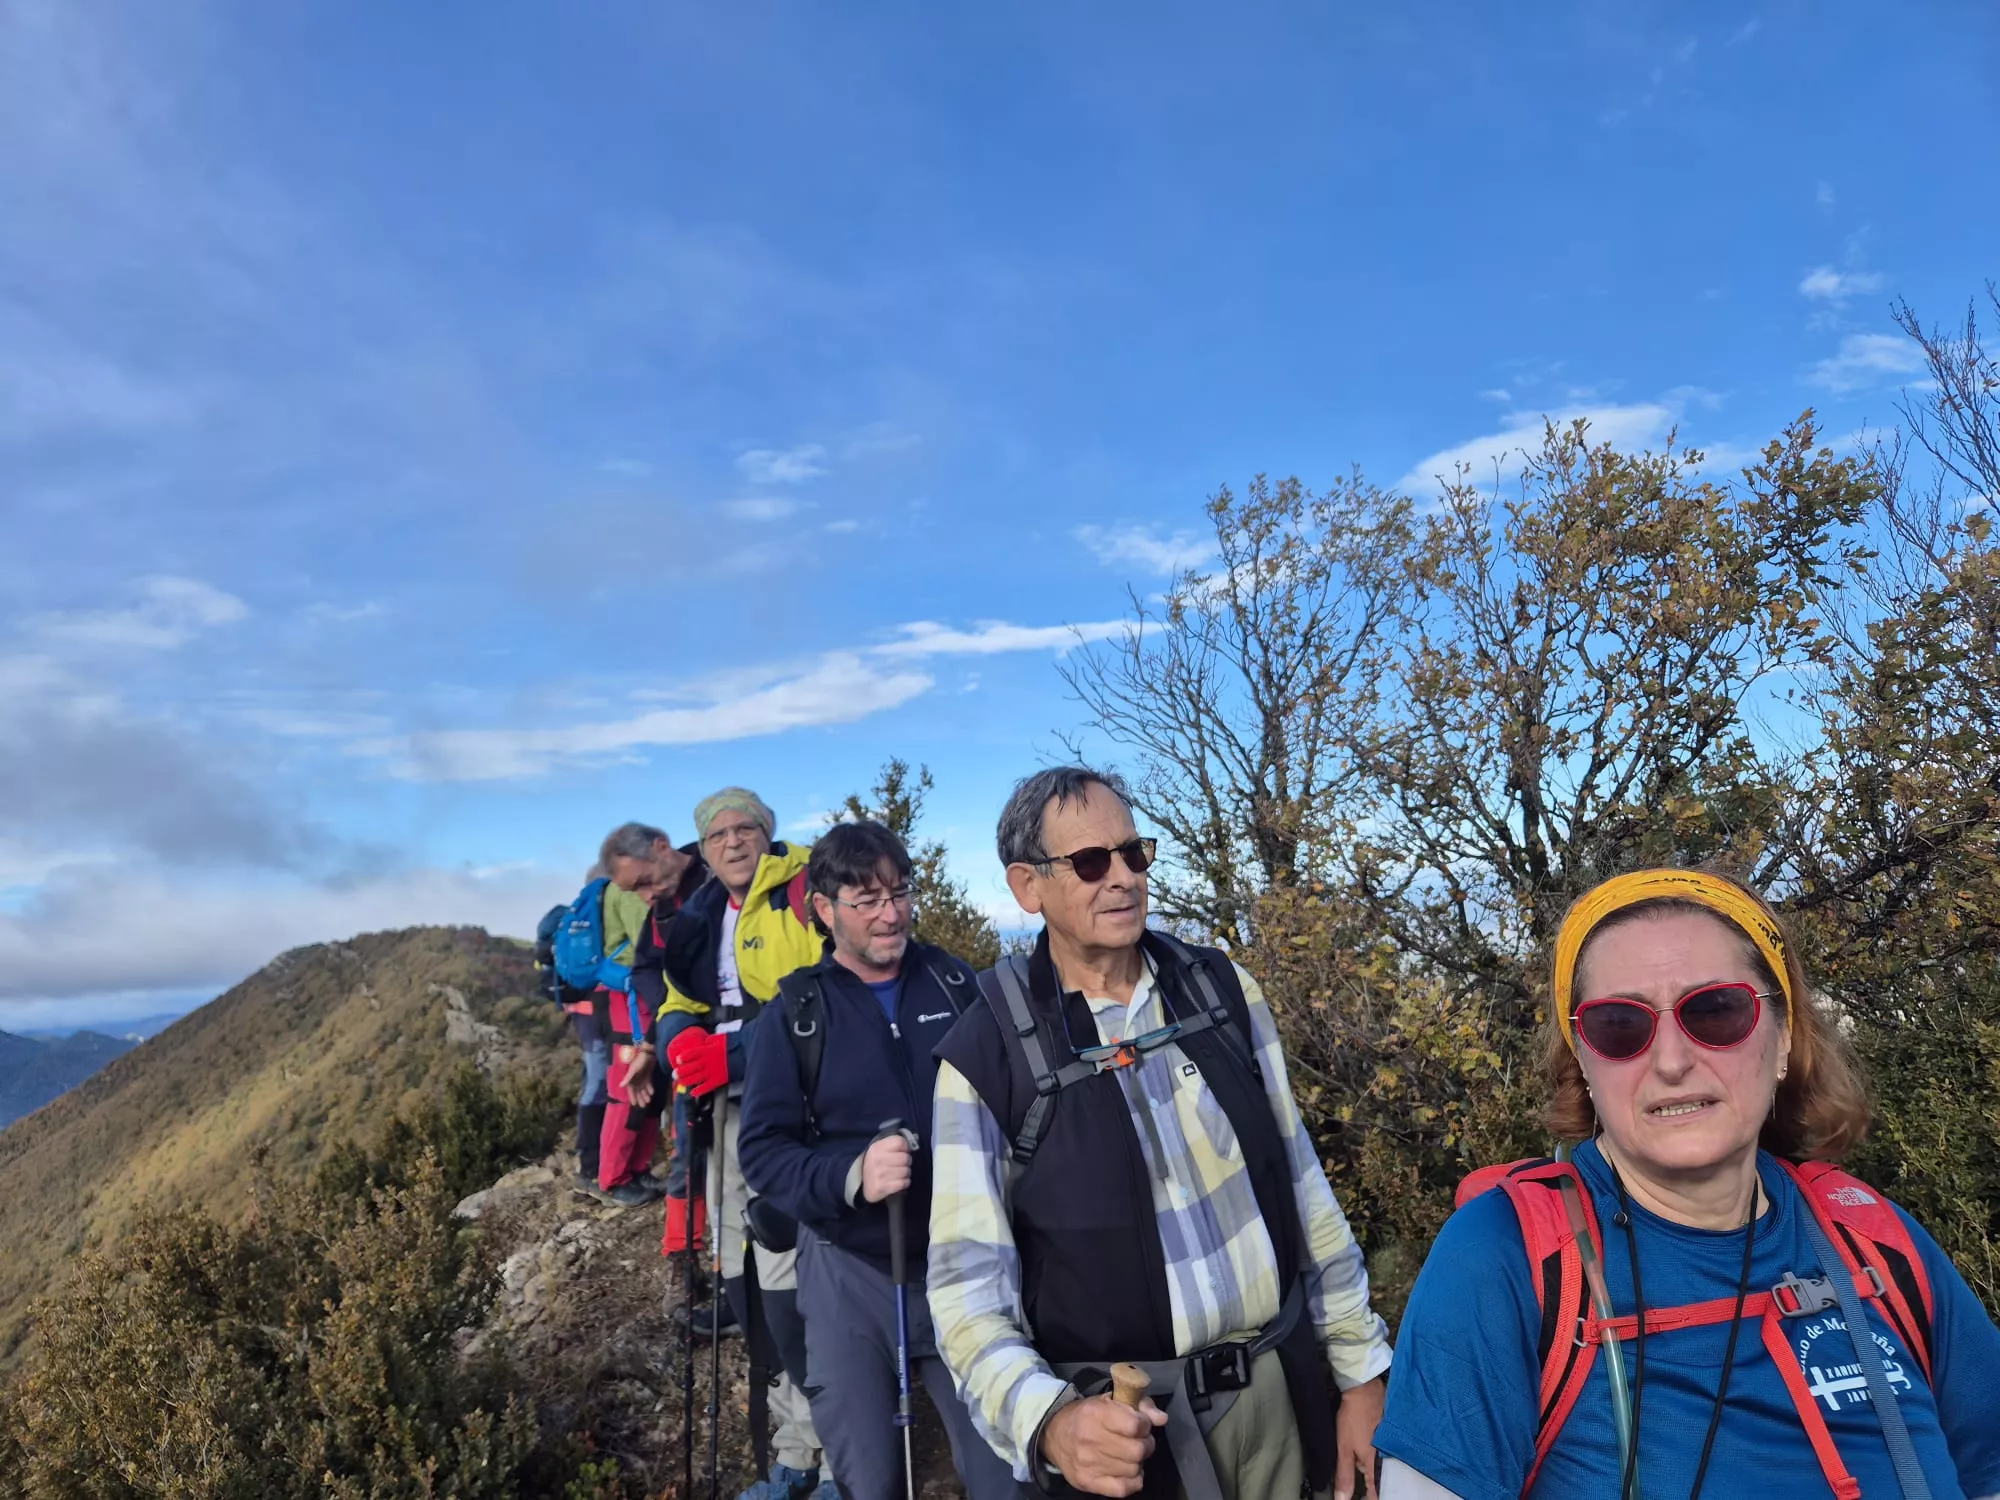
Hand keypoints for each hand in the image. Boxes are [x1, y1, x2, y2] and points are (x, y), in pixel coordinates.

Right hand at [624, 1050, 655, 1107]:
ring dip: (645, 1094)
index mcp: (631, 1079)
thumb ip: (628, 1078)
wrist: (648, 1052)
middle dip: (640, 1098)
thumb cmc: (639, 1060)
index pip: (631, 1090)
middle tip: (644, 1106)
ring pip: (643, 1088)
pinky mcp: (648, 1074)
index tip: (634, 1104)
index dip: (632, 1097)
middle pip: (638, 1091)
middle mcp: (636, 1079)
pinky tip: (652, 1092)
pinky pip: (648, 1083)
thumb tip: (621, 1086)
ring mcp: (642, 1077)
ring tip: (649, 1101)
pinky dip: (650, 1088)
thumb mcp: (633, 1070)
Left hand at [666, 1028, 728, 1096]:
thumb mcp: (720, 1038)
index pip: (691, 1054)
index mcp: (707, 1051)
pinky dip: (699, 1091)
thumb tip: (705, 1040)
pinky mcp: (718, 1080)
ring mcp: (712, 1072)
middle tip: (674, 1074)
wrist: (745, 1053)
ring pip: (696, 1078)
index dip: (683, 1058)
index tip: (678, 1060)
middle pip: (690, 1068)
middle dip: (681, 1072)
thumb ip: (710, 1040)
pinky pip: (706, 1087)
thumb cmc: (733, 1045)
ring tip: (680, 1082)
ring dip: (686, 1081)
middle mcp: (707, 1062)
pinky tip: (693, 1093)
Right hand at [860, 1133, 912, 1202]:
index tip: (903, 1151)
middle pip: (905, 1158)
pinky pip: (903, 1183)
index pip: (900, 1142)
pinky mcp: (881, 1187)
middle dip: (906, 1162)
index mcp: (877, 1147)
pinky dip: (904, 1183)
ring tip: (898, 1174)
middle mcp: (877, 1159)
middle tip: (900, 1165)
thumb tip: (916, 1138)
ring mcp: (879, 1174)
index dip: (905, 1147)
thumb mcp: (881, 1150)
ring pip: (906, 1171)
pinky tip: (898, 1182)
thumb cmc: (876, 1165)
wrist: (863, 1184)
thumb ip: (896, 1143)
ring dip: (905, 1174)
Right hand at [1039, 1393, 1164, 1496]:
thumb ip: (1140, 1404)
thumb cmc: (1087, 1415)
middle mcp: (1091, 1439)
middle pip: (1138, 1451)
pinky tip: (1126, 1471)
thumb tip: (1161, 1418)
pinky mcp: (1088, 1482)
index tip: (1141, 1425)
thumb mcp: (1111, 1399)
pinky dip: (1132, 1481)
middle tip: (1139, 1441)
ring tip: (1129, 1454)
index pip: (1136, 1426)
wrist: (1054, 1435)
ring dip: (1137, 1462)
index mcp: (1096, 1413)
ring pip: (1133, 1470)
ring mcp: (1088, 1464)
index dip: (1145, 1425)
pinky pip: (1124, 1489)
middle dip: (1145, 1445)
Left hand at [1334, 1375, 1384, 1499]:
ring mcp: (1390, 1444)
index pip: (1376, 1490)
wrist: (1364, 1389)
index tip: (1368, 1499)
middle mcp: (1386, 1456)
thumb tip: (1343, 1498)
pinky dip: (1380, 1453)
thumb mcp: (1343, 1447)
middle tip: (1365, 1480)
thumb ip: (1344, 1474)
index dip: (1371, 1497)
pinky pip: (1387, 1450)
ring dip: (1377, 1466)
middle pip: (1381, 1477)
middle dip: (1373, 1481)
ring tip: (1365, 1461)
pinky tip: (1371, 1447)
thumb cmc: (1354, 1417)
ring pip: (1384, 1463)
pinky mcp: (1390, 1433)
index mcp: (1375, 1463)